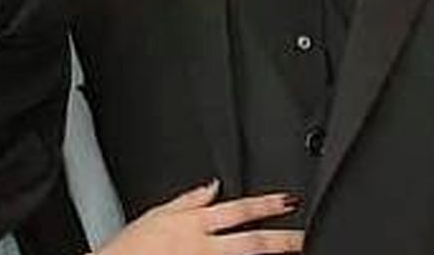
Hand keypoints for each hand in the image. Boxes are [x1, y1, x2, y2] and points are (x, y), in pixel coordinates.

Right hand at [95, 179, 303, 254]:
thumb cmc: (127, 249)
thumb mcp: (155, 215)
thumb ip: (188, 201)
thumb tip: (213, 185)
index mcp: (192, 225)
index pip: (236, 210)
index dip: (265, 205)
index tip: (288, 202)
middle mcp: (202, 248)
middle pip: (251, 244)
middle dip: (282, 241)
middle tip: (306, 239)